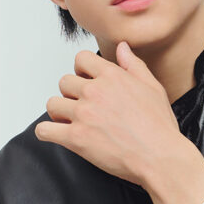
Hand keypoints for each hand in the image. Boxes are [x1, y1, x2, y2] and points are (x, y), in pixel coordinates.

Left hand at [35, 41, 182, 184]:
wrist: (159, 156)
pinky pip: (44, 130)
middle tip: (83, 107)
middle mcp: (94, 91)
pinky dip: (47, 133)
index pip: (81, 59)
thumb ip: (133, 65)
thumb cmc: (159, 127)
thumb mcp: (153, 88)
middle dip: (71, 94)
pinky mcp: (75, 138)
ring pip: (52, 104)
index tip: (86, 82)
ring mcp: (83, 114)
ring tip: (71, 122)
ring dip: (60, 113)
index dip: (82, 71)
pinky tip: (57, 135)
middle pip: (64, 82)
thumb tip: (122, 47)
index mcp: (112, 76)